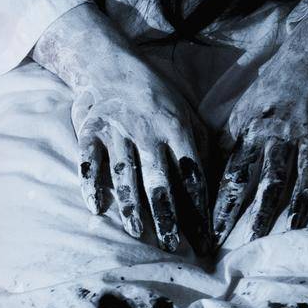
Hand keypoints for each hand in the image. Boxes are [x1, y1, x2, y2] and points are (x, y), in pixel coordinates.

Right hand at [32, 4, 208, 253]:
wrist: (107, 63)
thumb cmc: (152, 94)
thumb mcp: (184, 111)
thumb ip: (200, 143)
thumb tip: (217, 180)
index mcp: (176, 127)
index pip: (192, 174)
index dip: (199, 207)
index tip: (205, 235)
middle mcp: (147, 130)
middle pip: (158, 179)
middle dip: (166, 214)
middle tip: (171, 245)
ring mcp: (117, 130)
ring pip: (125, 174)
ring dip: (131, 206)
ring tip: (137, 233)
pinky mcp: (90, 131)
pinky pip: (91, 161)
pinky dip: (92, 184)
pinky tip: (96, 208)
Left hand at [213, 3, 307, 244]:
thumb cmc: (274, 85)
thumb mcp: (244, 106)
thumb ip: (229, 134)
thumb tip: (211, 160)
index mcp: (256, 131)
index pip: (236, 173)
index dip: (226, 202)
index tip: (215, 229)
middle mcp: (284, 135)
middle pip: (271, 177)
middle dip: (261, 208)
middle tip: (252, 237)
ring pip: (307, 172)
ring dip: (300, 200)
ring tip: (293, 226)